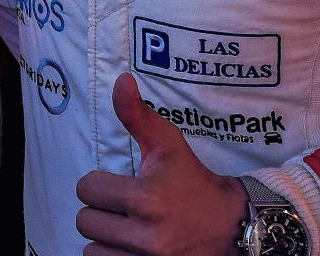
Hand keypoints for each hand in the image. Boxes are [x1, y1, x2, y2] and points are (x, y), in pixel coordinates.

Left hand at [75, 74, 248, 255]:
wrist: (234, 227)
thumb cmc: (194, 183)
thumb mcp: (168, 146)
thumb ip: (138, 115)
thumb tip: (121, 81)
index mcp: (147, 200)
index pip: (87, 189)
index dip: (100, 184)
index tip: (120, 186)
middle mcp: (146, 236)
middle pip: (85, 220)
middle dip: (101, 211)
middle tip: (124, 208)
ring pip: (90, 249)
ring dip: (105, 238)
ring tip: (127, 229)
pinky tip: (128, 246)